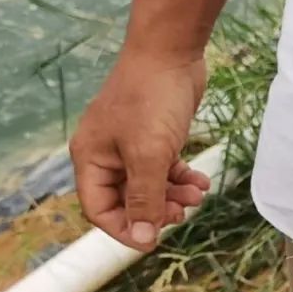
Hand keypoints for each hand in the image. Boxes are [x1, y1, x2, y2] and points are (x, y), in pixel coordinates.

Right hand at [69, 51, 211, 250]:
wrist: (171, 51)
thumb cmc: (152, 99)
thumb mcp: (149, 156)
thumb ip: (145, 199)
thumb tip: (143, 238)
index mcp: (91, 159)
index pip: (99, 210)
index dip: (124, 229)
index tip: (154, 241)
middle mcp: (106, 154)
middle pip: (126, 201)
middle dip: (155, 211)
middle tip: (182, 213)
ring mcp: (130, 145)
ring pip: (149, 186)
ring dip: (173, 196)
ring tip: (197, 194)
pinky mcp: (153, 136)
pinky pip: (164, 169)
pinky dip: (182, 177)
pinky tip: (201, 181)